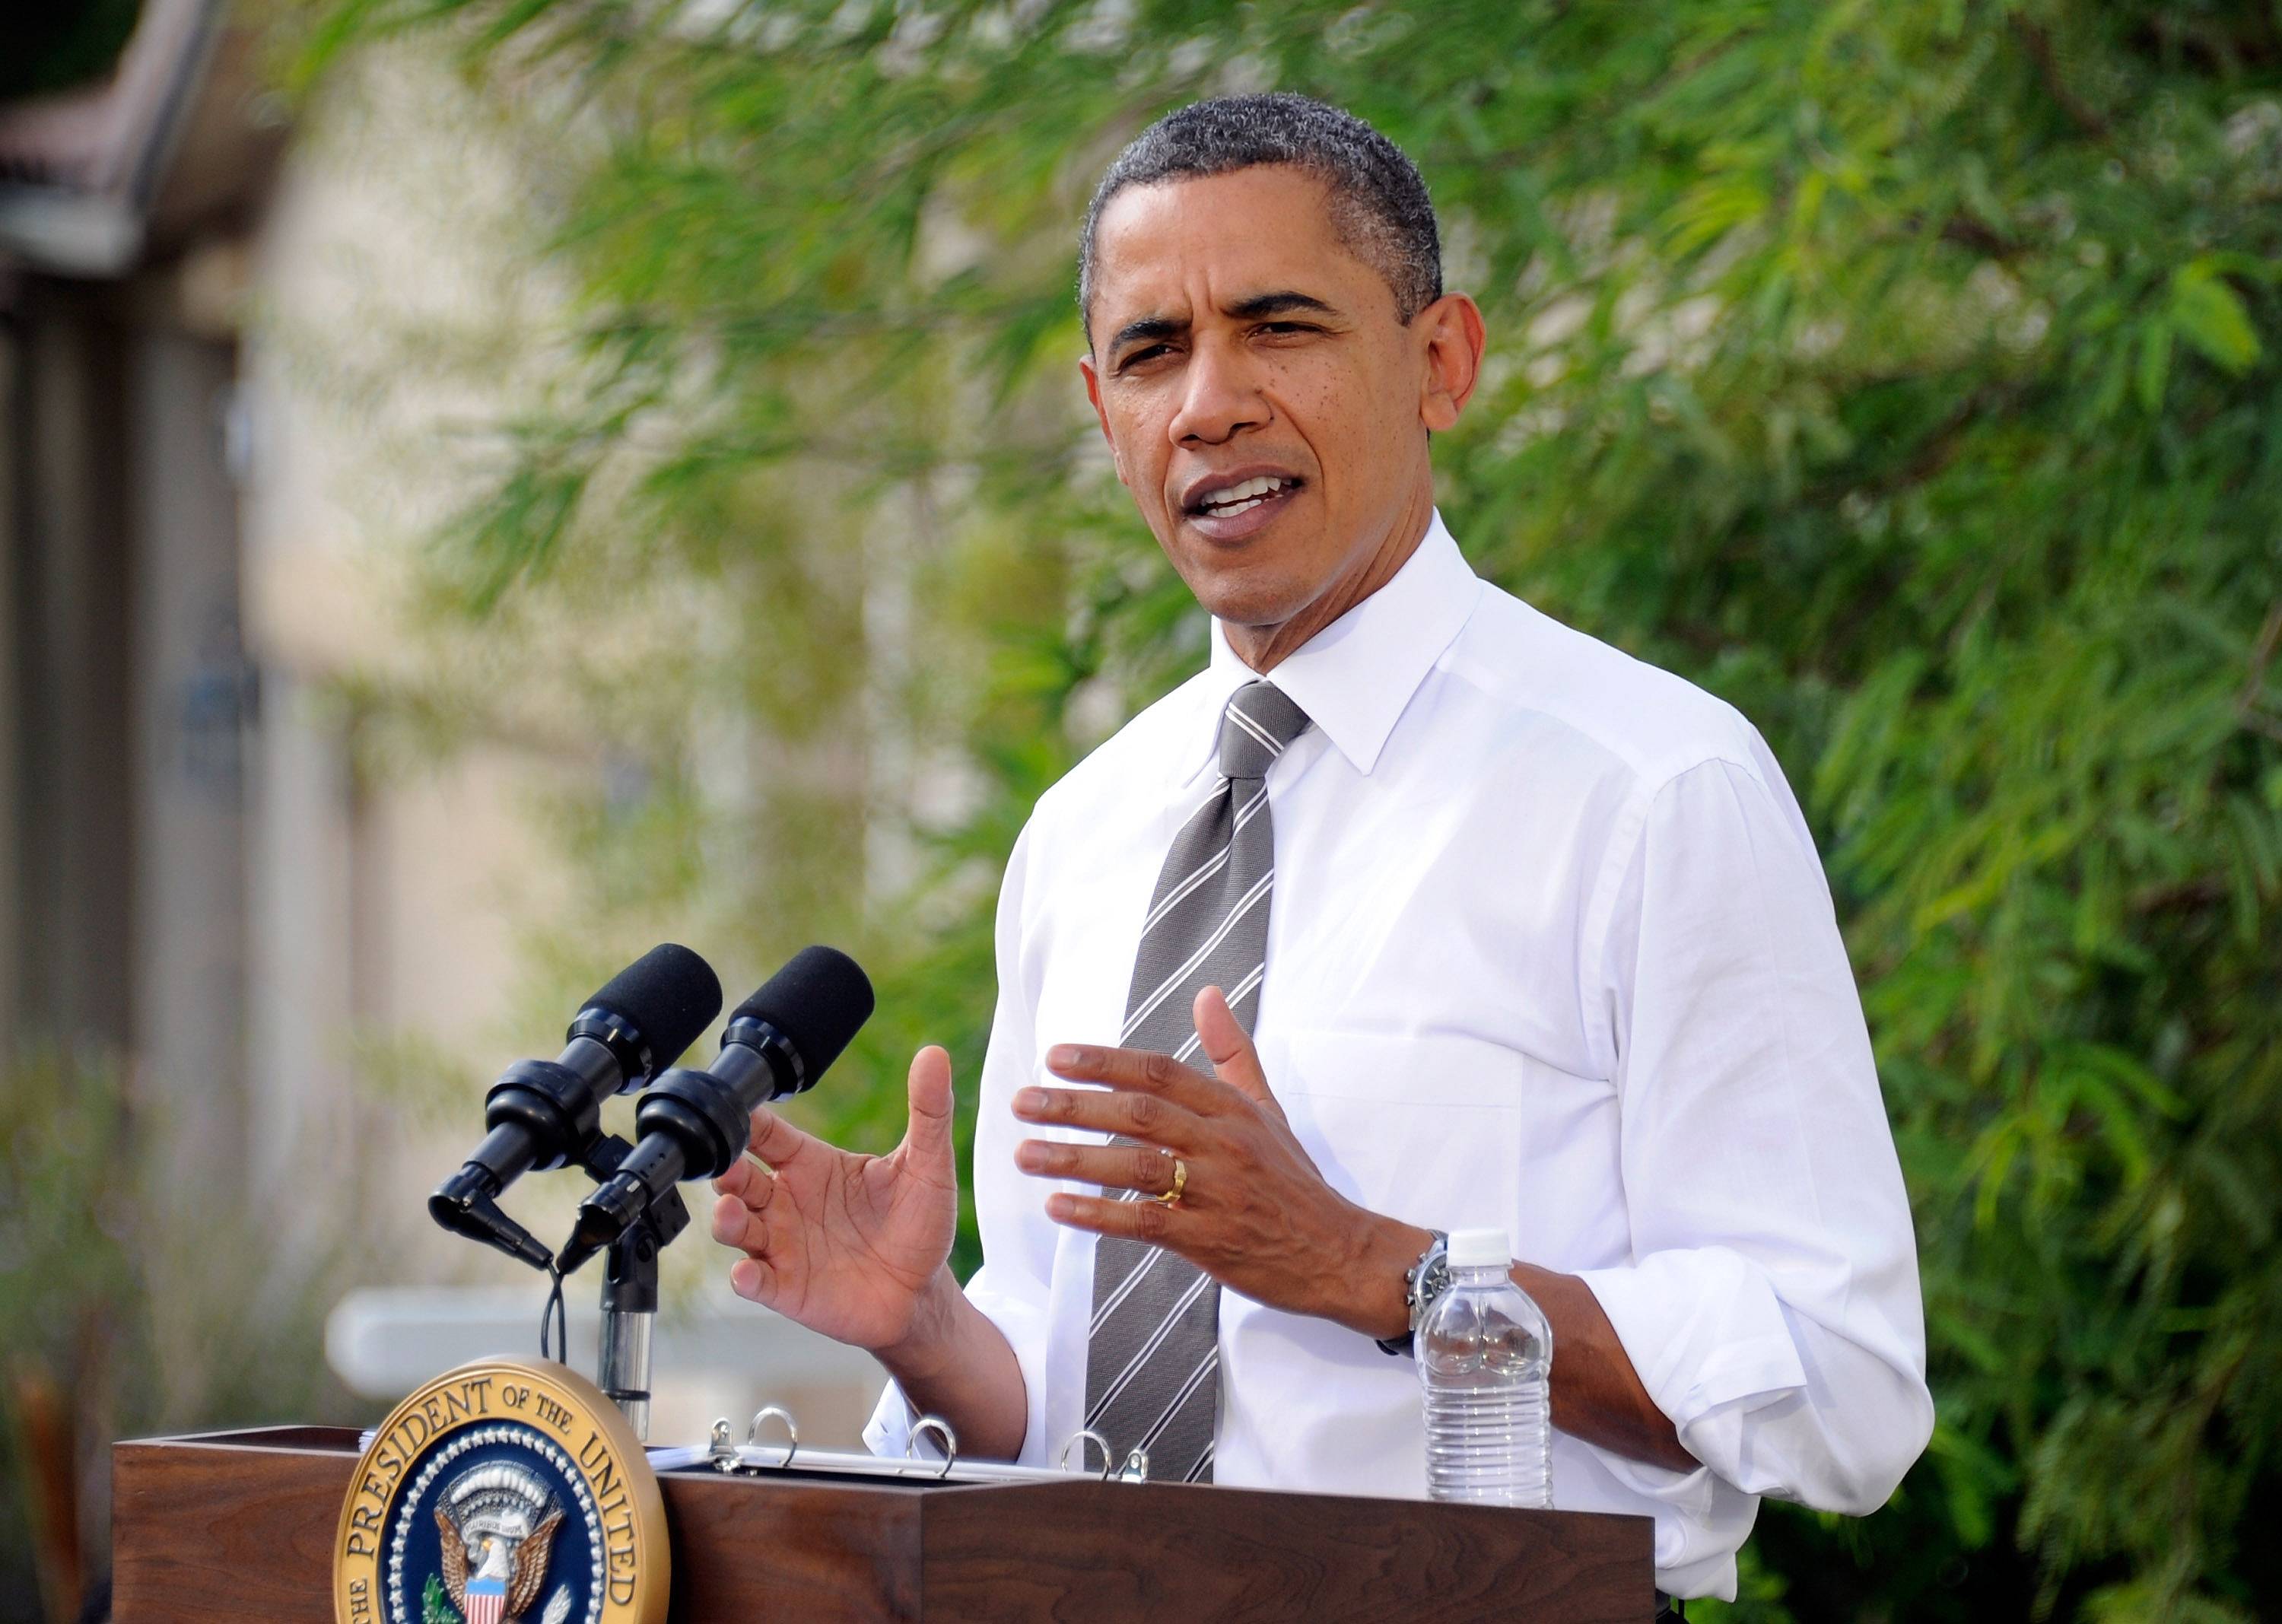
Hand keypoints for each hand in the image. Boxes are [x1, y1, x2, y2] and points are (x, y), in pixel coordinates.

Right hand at [709, 1045, 959, 1354]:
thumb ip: (929, 1112)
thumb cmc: (919, 1224)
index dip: (749, 1121)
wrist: (924, 1293)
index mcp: (812, 1164)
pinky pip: (754, 1281)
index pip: (768, 1134)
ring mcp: (782, 1246)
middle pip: (738, 1178)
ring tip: (731, 1212)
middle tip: (727, 1165)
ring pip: (736, 1226)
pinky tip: (748, 1273)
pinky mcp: (786, 1288)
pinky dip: (745, 1277)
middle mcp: (787, 1202)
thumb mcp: (929, 1165)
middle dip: (725, 1170)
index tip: (738, 1110)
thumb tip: (935, 1055)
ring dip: (726, 1219)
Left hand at [1011, 988, 1424, 1337]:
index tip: (1054, 1057)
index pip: (1160, 1072)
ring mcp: (1219, 1193)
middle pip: (1140, 1114)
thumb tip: (1208, 993)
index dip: (1105, 1062)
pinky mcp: (1213, 1242)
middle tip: (1020, 1103)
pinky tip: (1058, 1208)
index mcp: (1232, 1109)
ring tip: (1024, 1154)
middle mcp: (1225, 1144)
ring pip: (1136, 1166)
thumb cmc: (1294, 1181)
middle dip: (1075, 1106)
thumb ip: (1232, 1053)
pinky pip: (1146, 1222)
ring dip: (1074, 1159)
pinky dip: (1099, 1215)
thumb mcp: (1268, 1110)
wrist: (1340, 1254)